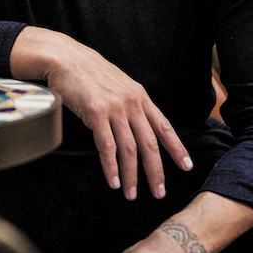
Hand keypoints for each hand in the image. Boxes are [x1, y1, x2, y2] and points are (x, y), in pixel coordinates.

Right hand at [11, 27, 191, 198]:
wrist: (65, 58)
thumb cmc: (87, 72)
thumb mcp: (117, 84)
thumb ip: (128, 103)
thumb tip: (134, 124)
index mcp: (140, 96)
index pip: (164, 126)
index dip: (177, 148)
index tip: (187, 167)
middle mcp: (132, 103)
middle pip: (150, 143)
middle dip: (156, 171)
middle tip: (159, 193)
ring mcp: (115, 108)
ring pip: (129, 149)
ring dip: (131, 176)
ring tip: (130, 194)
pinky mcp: (96, 113)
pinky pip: (107, 146)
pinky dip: (111, 167)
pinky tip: (113, 181)